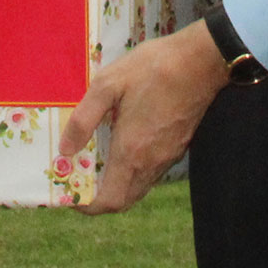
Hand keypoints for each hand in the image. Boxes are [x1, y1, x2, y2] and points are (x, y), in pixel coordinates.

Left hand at [58, 19, 229, 214]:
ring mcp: (167, 157)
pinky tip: (123, 148)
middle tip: (81, 177)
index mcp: (130, 152)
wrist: (201, 61)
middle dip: (99, 198)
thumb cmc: (151, 69)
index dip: (86, 206)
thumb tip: (65, 151)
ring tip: (97, 163)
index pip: (109, 201)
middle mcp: (150, 163)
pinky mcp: (178, 147)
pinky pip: (151, 173)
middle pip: (123, 201)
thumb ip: (83, 120)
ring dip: (117, 186)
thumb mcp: (107, 85)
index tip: (70, 193)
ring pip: (138, 188)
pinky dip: (132, 173)